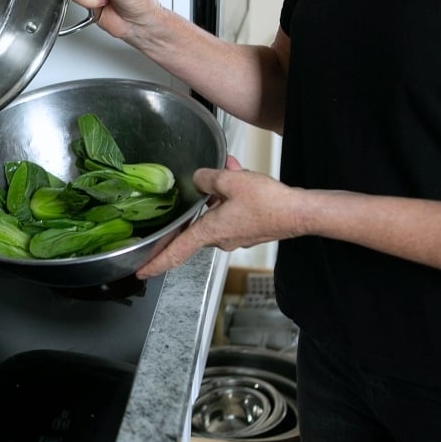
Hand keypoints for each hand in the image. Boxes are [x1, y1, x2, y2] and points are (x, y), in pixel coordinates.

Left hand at [135, 155, 303, 278]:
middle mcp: (221, 239)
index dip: (156, 262)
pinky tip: (241, 176)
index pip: (176, 251)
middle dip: (200, 199)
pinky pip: (232, 211)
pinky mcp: (249, 230)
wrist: (299, 212)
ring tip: (231, 170)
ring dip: (220, 192)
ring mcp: (236, 236)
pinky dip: (233, 195)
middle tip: (208, 179)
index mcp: (210, 231)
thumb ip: (207, 179)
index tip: (141, 271)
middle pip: (198, 221)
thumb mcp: (230, 181)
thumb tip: (198, 179)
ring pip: (216, 212)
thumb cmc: (267, 202)